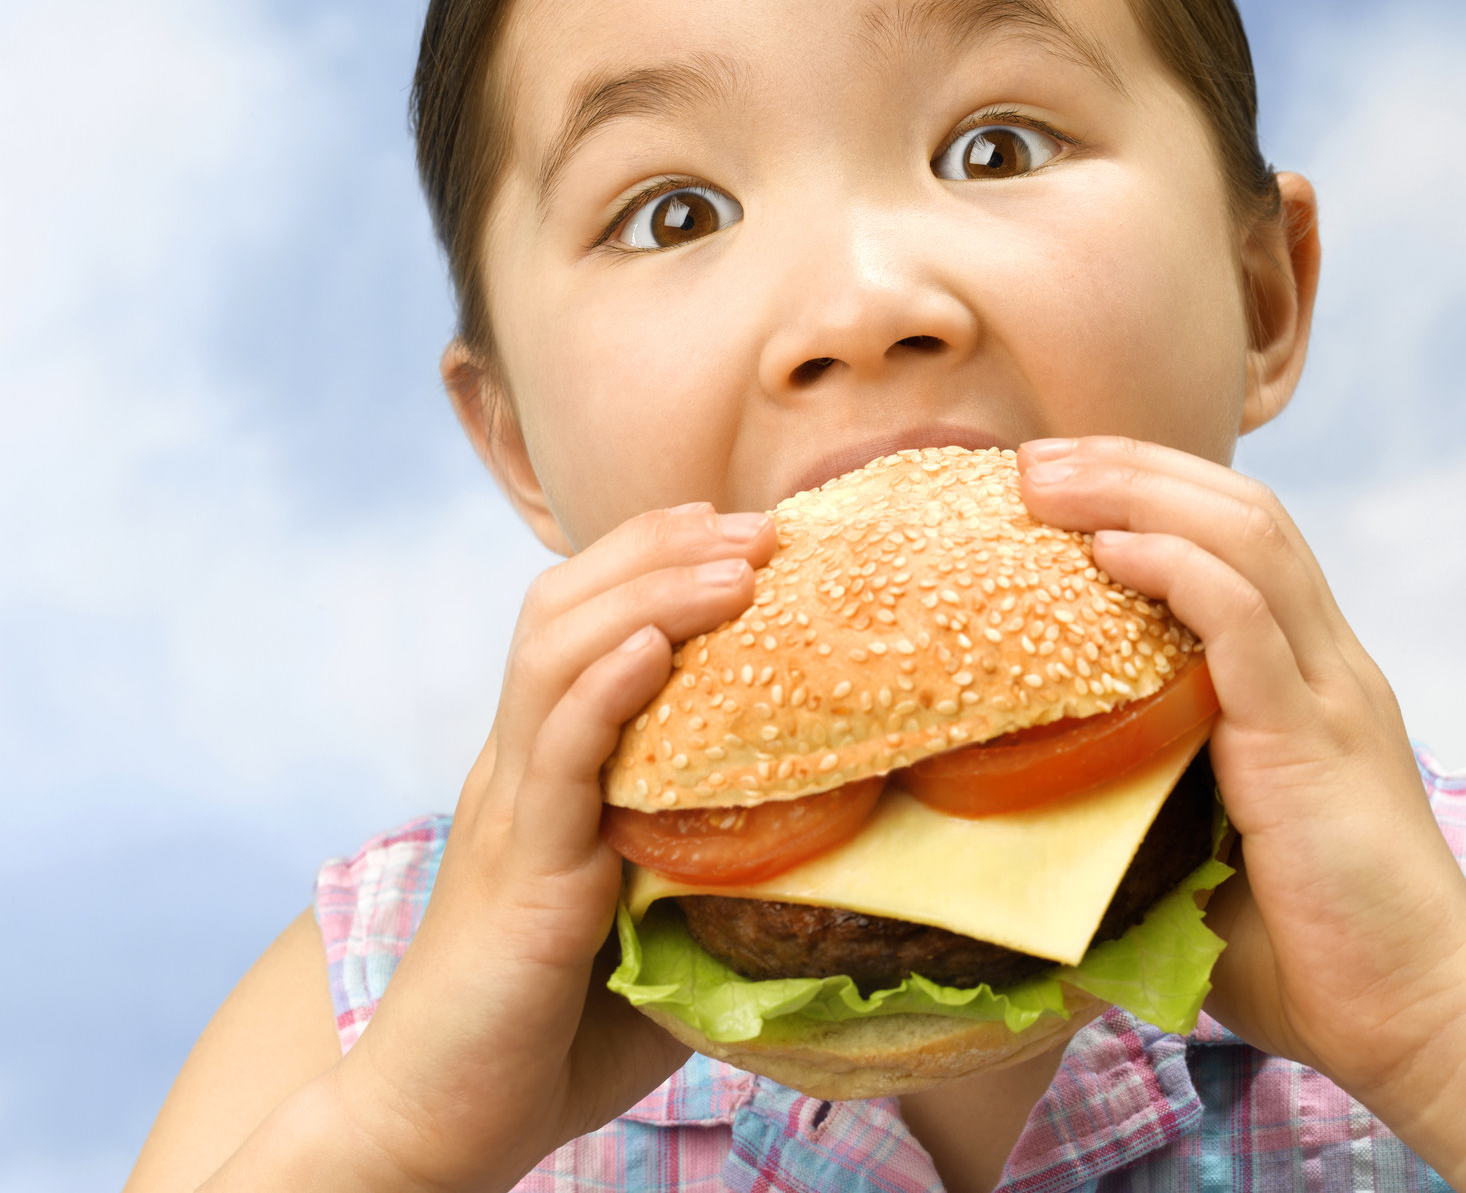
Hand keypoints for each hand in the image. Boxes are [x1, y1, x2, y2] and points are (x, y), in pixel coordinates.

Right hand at [327, 503, 776, 1190]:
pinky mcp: (521, 874)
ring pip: (558, 657)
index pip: (583, 621)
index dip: (655, 558)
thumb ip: (719, 874)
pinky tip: (653, 646)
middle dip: (664, 549)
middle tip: (764, 527)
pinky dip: (603, 688)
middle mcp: (519, 772)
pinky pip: (556, 757)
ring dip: (651, 595)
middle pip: (567, 607)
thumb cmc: (553, 1036)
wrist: (437, 1128)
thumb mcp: (658, 929)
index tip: (746, 530)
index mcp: (548, 773)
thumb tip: (839, 850)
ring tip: (736, 565)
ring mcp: (513, 814)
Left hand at [1017, 436, 1465, 1100]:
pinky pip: (1248, 622)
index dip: (1150, 492)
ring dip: (1138, 494)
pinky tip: (1110, 547)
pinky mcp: (1315, 742)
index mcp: (1310, 683)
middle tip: (1031, 458)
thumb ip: (1152, 806)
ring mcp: (1330, 697)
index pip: (1240, 539)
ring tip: (1046, 479)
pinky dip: (1177, 569)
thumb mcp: (1211, 857)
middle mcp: (1329, 668)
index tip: (1055, 485)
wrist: (1424, 1025)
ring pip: (1246, 540)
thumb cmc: (1313, 960)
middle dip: (1131, 466)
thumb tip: (1041, 807)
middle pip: (1241, 510)